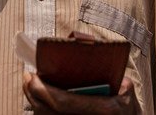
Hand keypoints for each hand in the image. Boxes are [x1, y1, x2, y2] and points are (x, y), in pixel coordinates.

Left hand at [23, 73, 139, 114]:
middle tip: (28, 78)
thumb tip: (81, 47)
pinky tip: (40, 99)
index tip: (32, 75)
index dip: (41, 90)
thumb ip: (107, 69)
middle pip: (48, 112)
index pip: (62, 102)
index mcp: (105, 109)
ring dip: (34, 102)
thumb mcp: (125, 87)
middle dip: (33, 93)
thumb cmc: (127, 105)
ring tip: (31, 86)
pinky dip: (43, 110)